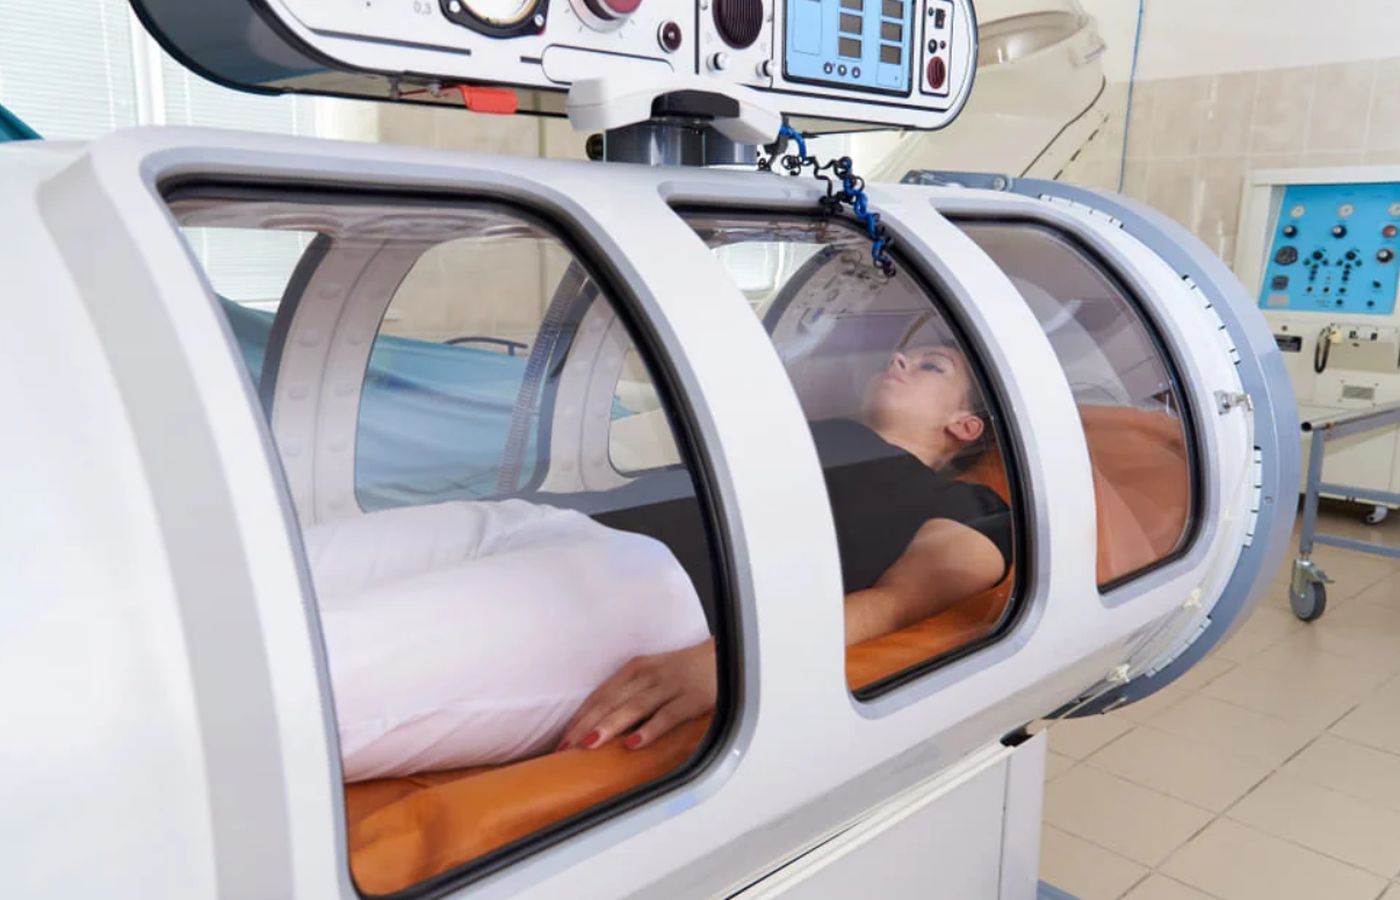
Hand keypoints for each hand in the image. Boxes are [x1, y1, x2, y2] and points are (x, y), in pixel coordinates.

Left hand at [559, 639, 715, 751]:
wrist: (726, 656)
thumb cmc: (685, 670)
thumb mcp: (653, 675)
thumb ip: (631, 695)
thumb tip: (602, 725)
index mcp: (635, 669)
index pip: (600, 695)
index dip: (580, 717)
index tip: (562, 739)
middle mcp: (648, 676)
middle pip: (611, 702)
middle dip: (586, 725)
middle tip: (566, 747)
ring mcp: (670, 687)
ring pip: (634, 708)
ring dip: (610, 726)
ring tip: (590, 745)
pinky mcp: (692, 699)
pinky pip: (667, 716)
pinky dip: (650, 730)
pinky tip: (634, 744)